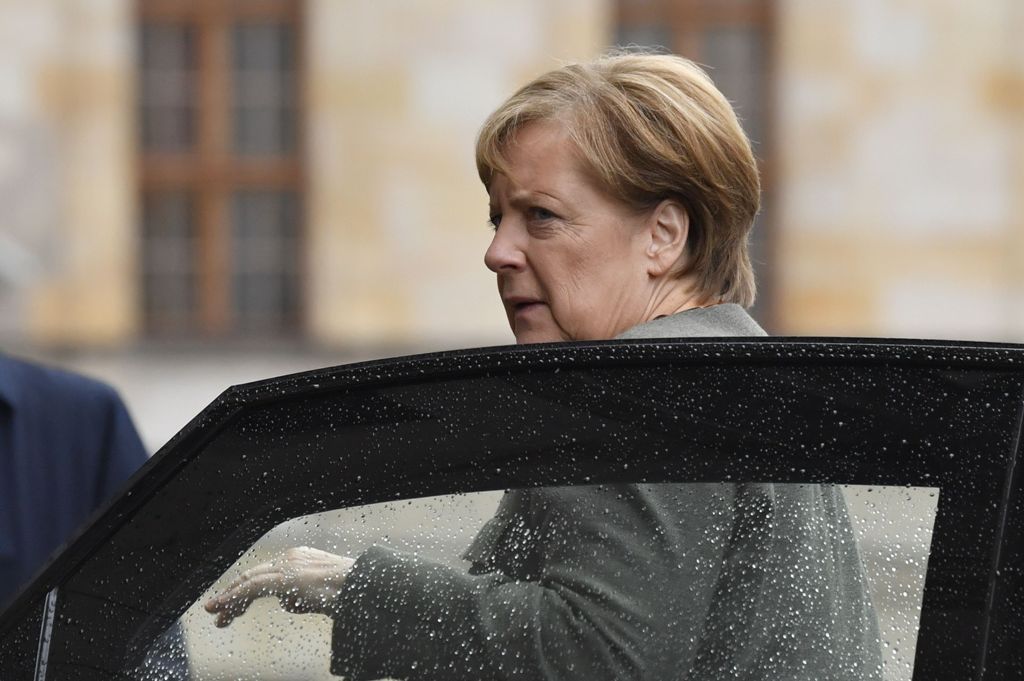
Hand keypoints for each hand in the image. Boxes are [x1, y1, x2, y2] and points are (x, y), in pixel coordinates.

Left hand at [204, 546, 355, 626]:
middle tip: (215, 611)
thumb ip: (303, 596)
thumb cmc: (352, 593)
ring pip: (249, 581)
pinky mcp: (286, 577)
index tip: (233, 607)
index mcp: (301, 560)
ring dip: (230, 598)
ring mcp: (289, 566)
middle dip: (232, 594)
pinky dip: (235, 598)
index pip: (266, 574)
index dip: (246, 590)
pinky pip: (252, 588)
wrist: (367, 588)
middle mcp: (292, 558)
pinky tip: (224, 609)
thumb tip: (288, 602)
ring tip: (216, 613)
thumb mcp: (323, 595)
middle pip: (254, 576)